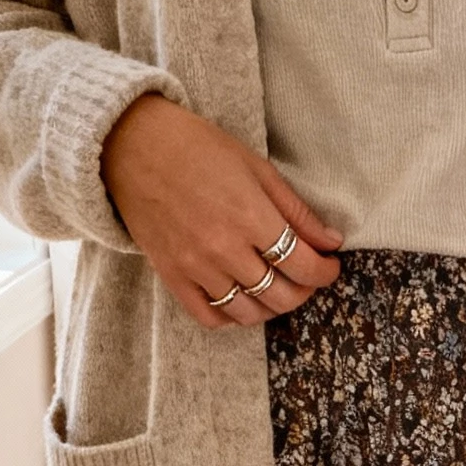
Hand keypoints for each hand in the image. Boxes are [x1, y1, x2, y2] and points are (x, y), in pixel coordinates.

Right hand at [102, 95, 342, 329]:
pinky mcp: (172, 277)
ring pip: (248, 312)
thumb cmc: (198, 149)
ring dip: (272, 307)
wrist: (134, 147)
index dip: (325, 272)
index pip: (303, 264)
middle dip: (304, 291)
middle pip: (281, 295)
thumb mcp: (257, 168)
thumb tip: (331, 241)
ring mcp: (196, 267)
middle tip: (307, 277)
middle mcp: (225, 248)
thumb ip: (296, 210)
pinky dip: (232, 317)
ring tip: (276, 288)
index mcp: (251, 216)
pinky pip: (209, 317)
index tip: (330, 266)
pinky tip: (241, 301)